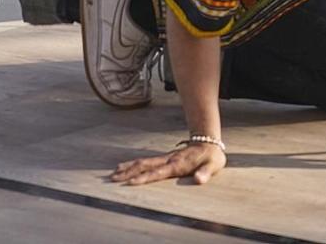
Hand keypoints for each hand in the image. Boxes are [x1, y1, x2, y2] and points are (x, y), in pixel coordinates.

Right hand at [112, 141, 226, 186]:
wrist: (209, 142)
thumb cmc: (211, 156)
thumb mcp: (212, 165)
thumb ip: (205, 173)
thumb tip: (199, 180)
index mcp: (177, 164)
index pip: (157, 172)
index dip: (144, 178)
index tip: (130, 183)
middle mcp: (168, 160)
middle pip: (144, 165)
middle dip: (128, 172)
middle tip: (113, 178)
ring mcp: (165, 158)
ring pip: (143, 162)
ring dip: (128, 167)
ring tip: (114, 173)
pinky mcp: (165, 159)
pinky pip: (147, 162)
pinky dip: (135, 165)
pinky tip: (126, 167)